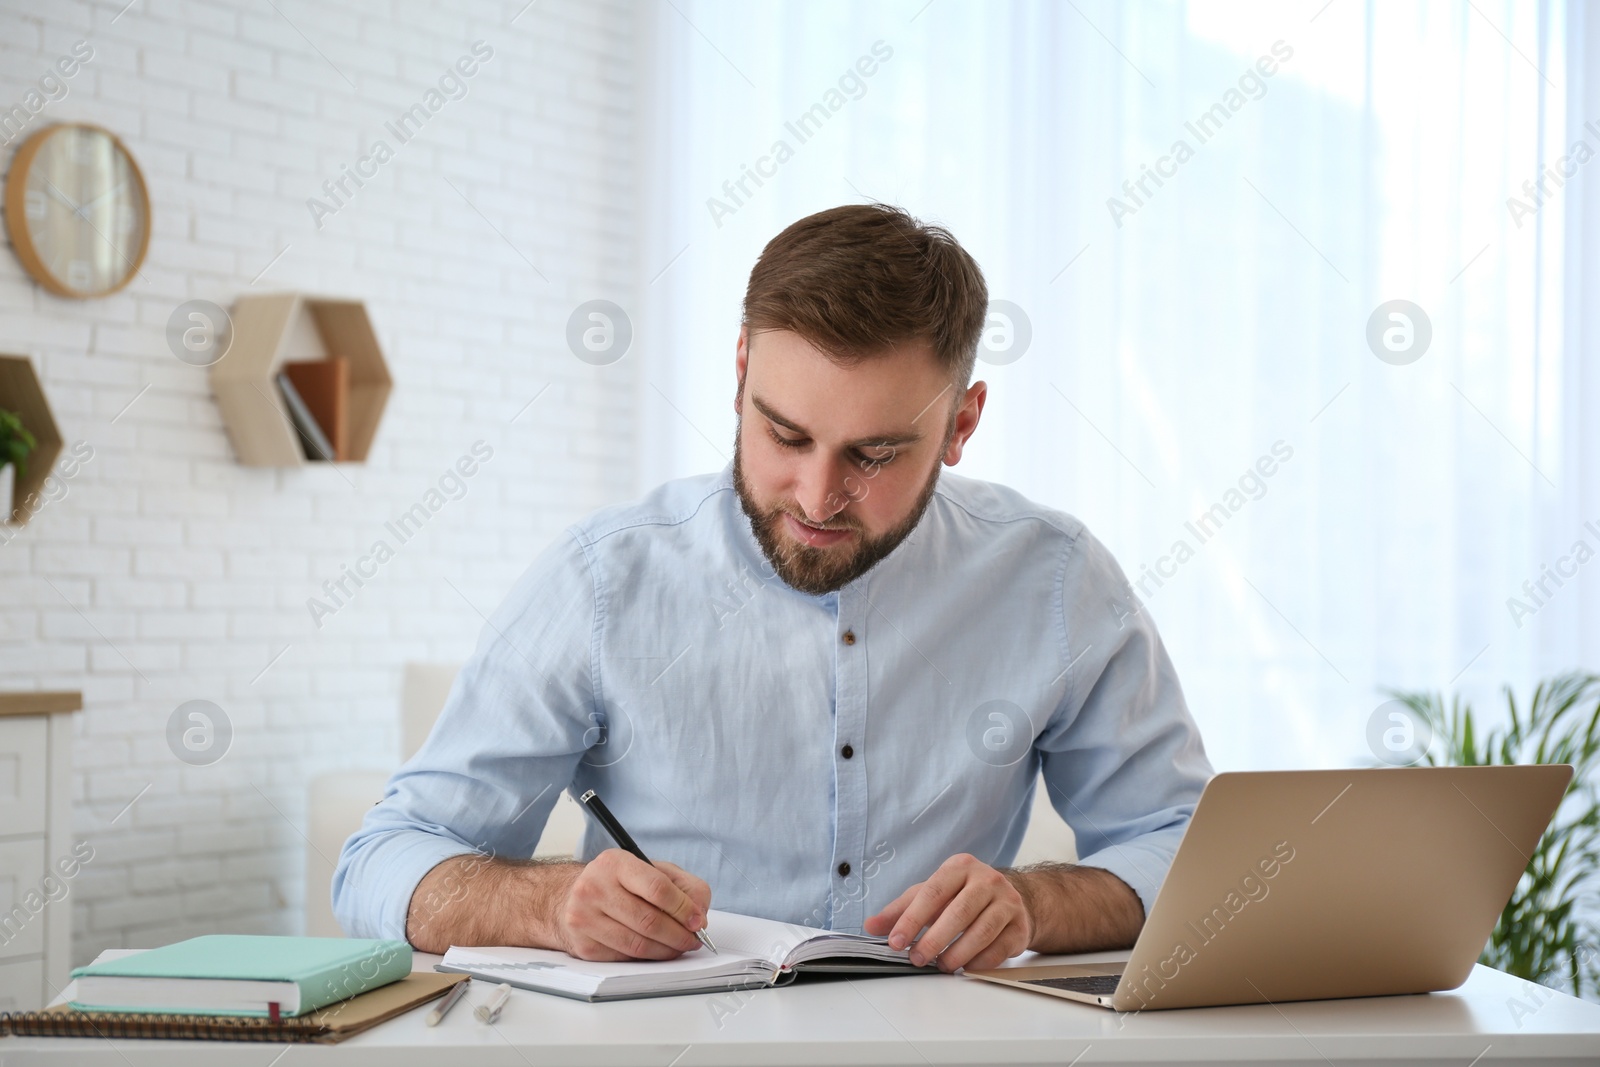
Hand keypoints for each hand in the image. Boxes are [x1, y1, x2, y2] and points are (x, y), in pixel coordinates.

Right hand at [552, 849, 711, 961]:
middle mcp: (594, 888)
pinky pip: (624, 958)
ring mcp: (584, 918)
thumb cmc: (619, 884)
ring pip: (637, 944)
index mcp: (615, 863)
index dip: (683, 908)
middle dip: (679, 935)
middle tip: (694, 940)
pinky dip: (647, 958)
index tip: (698, 921)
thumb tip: (699, 917)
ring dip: (667, 951)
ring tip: (680, 947)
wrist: (571, 898)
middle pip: (649, 921)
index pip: (657, 888)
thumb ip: (684, 886)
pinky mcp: (583, 945)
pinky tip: (657, 951)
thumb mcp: (652, 870)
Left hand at [864, 853, 1032, 971]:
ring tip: (941, 965)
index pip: (932, 893)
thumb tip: (870, 926)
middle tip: (917, 959)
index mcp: (960, 867)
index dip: (912, 919)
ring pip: (981, 931)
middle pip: (958, 913)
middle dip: (934, 940)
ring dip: (957, 954)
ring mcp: (1007, 902)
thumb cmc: (963, 896)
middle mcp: (987, 880)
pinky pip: (999, 948)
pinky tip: (966, 967)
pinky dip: (979, 962)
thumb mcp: (930, 894)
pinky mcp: (1020, 926)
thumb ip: (900, 910)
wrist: (1010, 899)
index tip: (895, 942)